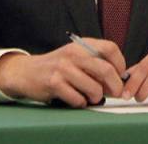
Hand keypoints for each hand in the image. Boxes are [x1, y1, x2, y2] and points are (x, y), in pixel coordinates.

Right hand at [0, 39, 126, 106]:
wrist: (26, 72)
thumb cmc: (58, 66)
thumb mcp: (77, 56)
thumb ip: (96, 63)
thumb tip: (119, 79)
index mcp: (82, 44)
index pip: (110, 48)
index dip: (121, 63)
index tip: (121, 75)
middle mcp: (73, 54)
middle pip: (106, 70)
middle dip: (115, 86)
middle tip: (116, 93)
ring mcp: (63, 68)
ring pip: (93, 88)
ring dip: (96, 97)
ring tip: (92, 97)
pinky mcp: (54, 83)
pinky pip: (77, 99)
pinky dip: (81, 103)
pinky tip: (77, 99)